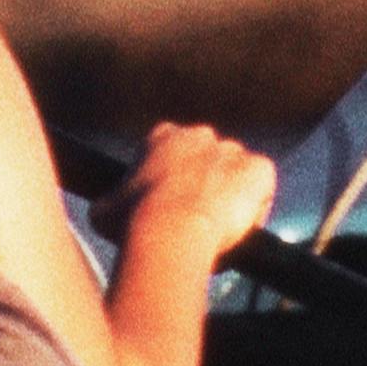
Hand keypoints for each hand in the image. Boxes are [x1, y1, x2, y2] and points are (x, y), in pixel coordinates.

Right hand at [115, 122, 280, 279]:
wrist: (171, 230)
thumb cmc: (133, 222)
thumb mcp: (103, 210)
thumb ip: (109, 202)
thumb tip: (103, 210)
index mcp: (163, 136)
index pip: (171, 150)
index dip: (171, 179)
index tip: (168, 202)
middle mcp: (201, 135)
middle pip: (208, 158)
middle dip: (203, 183)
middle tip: (194, 217)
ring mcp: (234, 150)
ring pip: (236, 174)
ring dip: (229, 194)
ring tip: (218, 228)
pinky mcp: (260, 169)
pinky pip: (263, 186)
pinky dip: (257, 204)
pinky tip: (241, 227)